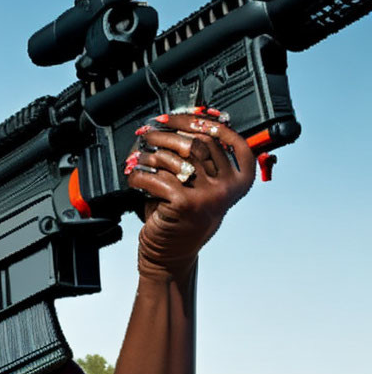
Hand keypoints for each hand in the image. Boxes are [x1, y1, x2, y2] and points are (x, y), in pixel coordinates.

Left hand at [125, 108, 254, 279]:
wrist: (170, 255)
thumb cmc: (183, 219)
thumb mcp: (200, 187)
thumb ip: (200, 161)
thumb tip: (178, 125)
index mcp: (239, 180)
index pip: (230, 139)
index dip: (201, 122)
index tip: (176, 118)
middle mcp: (227, 188)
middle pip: (197, 143)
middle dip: (167, 133)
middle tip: (148, 132)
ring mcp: (207, 196)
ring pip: (173, 157)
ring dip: (149, 152)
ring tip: (138, 153)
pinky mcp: (183, 204)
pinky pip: (155, 177)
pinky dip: (139, 174)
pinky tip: (133, 175)